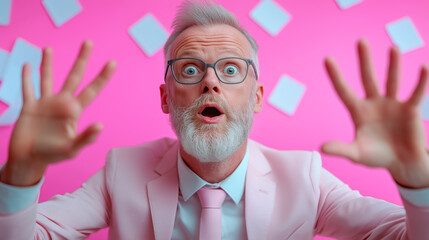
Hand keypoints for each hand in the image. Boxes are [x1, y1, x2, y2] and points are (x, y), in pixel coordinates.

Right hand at [1, 41, 115, 185]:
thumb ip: (85, 137)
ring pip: (48, 78)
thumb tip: (101, 125)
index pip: (92, 90)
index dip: (102, 77)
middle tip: (88, 42)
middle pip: (74, 76)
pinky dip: (26, 78)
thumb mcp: (71, 149)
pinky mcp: (29, 107)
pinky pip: (27, 89)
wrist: (29, 161)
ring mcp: (45, 104)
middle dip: (82, 59)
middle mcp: (62, 103)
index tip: (113, 62)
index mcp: (74, 111)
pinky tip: (27, 65)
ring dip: (48, 64)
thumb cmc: (52, 156)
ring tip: (48, 49)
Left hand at [322, 39, 428, 187]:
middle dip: (364, 61)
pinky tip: (424, 68)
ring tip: (393, 48)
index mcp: (358, 111)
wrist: (401, 163)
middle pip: (368, 78)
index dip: (336, 76)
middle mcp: (374, 103)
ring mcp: (392, 104)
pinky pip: (416, 94)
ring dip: (393, 65)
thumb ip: (341, 149)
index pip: (344, 91)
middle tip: (361, 41)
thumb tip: (321, 148)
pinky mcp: (410, 110)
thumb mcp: (357, 154)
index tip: (327, 58)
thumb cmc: (377, 157)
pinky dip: (420, 82)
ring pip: (392, 81)